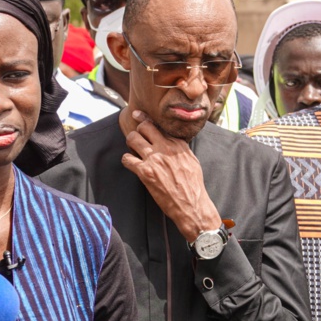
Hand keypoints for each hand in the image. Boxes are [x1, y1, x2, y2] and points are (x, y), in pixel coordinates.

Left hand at [121, 110, 221, 241]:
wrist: (192, 205)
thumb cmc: (193, 185)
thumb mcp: (191, 160)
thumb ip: (179, 148)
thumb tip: (170, 141)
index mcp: (178, 144)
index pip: (158, 125)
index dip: (145, 120)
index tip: (137, 115)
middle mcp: (166, 148)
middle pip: (144, 127)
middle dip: (138, 131)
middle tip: (138, 140)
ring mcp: (154, 159)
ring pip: (132, 138)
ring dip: (130, 144)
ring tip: (133, 151)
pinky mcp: (145, 172)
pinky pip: (127, 158)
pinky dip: (126, 160)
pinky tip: (131, 164)